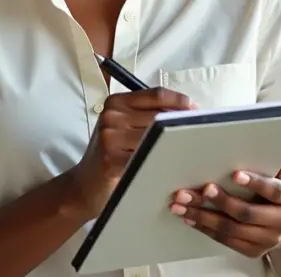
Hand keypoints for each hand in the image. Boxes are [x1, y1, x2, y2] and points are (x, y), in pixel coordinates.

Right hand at [65, 87, 194, 220]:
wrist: (84, 185)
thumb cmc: (109, 154)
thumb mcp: (122, 126)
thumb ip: (146, 115)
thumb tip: (185, 111)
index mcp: (116, 102)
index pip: (156, 95)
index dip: (179, 101)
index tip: (195, 110)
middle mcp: (111, 115)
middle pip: (159, 116)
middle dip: (179, 125)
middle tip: (196, 133)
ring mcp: (110, 137)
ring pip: (155, 137)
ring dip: (174, 144)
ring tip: (186, 150)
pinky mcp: (111, 160)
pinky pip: (146, 157)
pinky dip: (161, 160)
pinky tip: (170, 165)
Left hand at [169, 161, 280, 258]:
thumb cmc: (278, 187)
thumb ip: (270, 156)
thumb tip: (249, 136)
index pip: (273, 190)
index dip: (255, 182)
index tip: (235, 174)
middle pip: (248, 213)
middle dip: (221, 201)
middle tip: (201, 189)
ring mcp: (269, 239)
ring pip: (232, 229)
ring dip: (204, 217)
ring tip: (182, 205)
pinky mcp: (254, 251)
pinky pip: (226, 241)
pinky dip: (205, 229)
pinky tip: (190, 218)